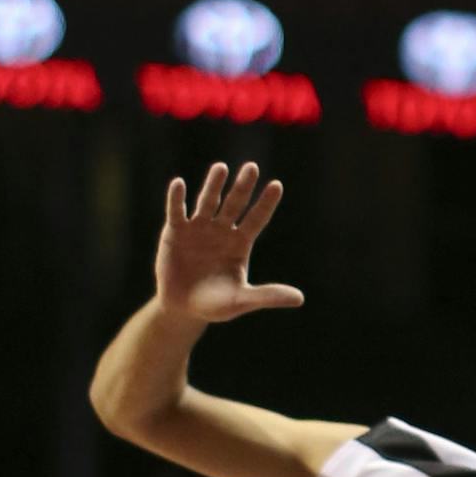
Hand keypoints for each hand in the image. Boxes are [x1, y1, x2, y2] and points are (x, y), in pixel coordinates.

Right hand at [154, 163, 303, 323]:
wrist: (182, 308)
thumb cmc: (215, 304)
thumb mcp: (241, 301)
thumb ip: (267, 296)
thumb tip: (300, 299)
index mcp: (241, 241)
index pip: (257, 217)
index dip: (266, 203)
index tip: (276, 185)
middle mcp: (222, 229)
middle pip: (235, 203)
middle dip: (243, 186)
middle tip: (252, 167)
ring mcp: (199, 228)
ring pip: (208, 201)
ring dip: (213, 185)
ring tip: (221, 167)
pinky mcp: (175, 231)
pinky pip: (176, 211)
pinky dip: (176, 198)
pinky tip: (178, 183)